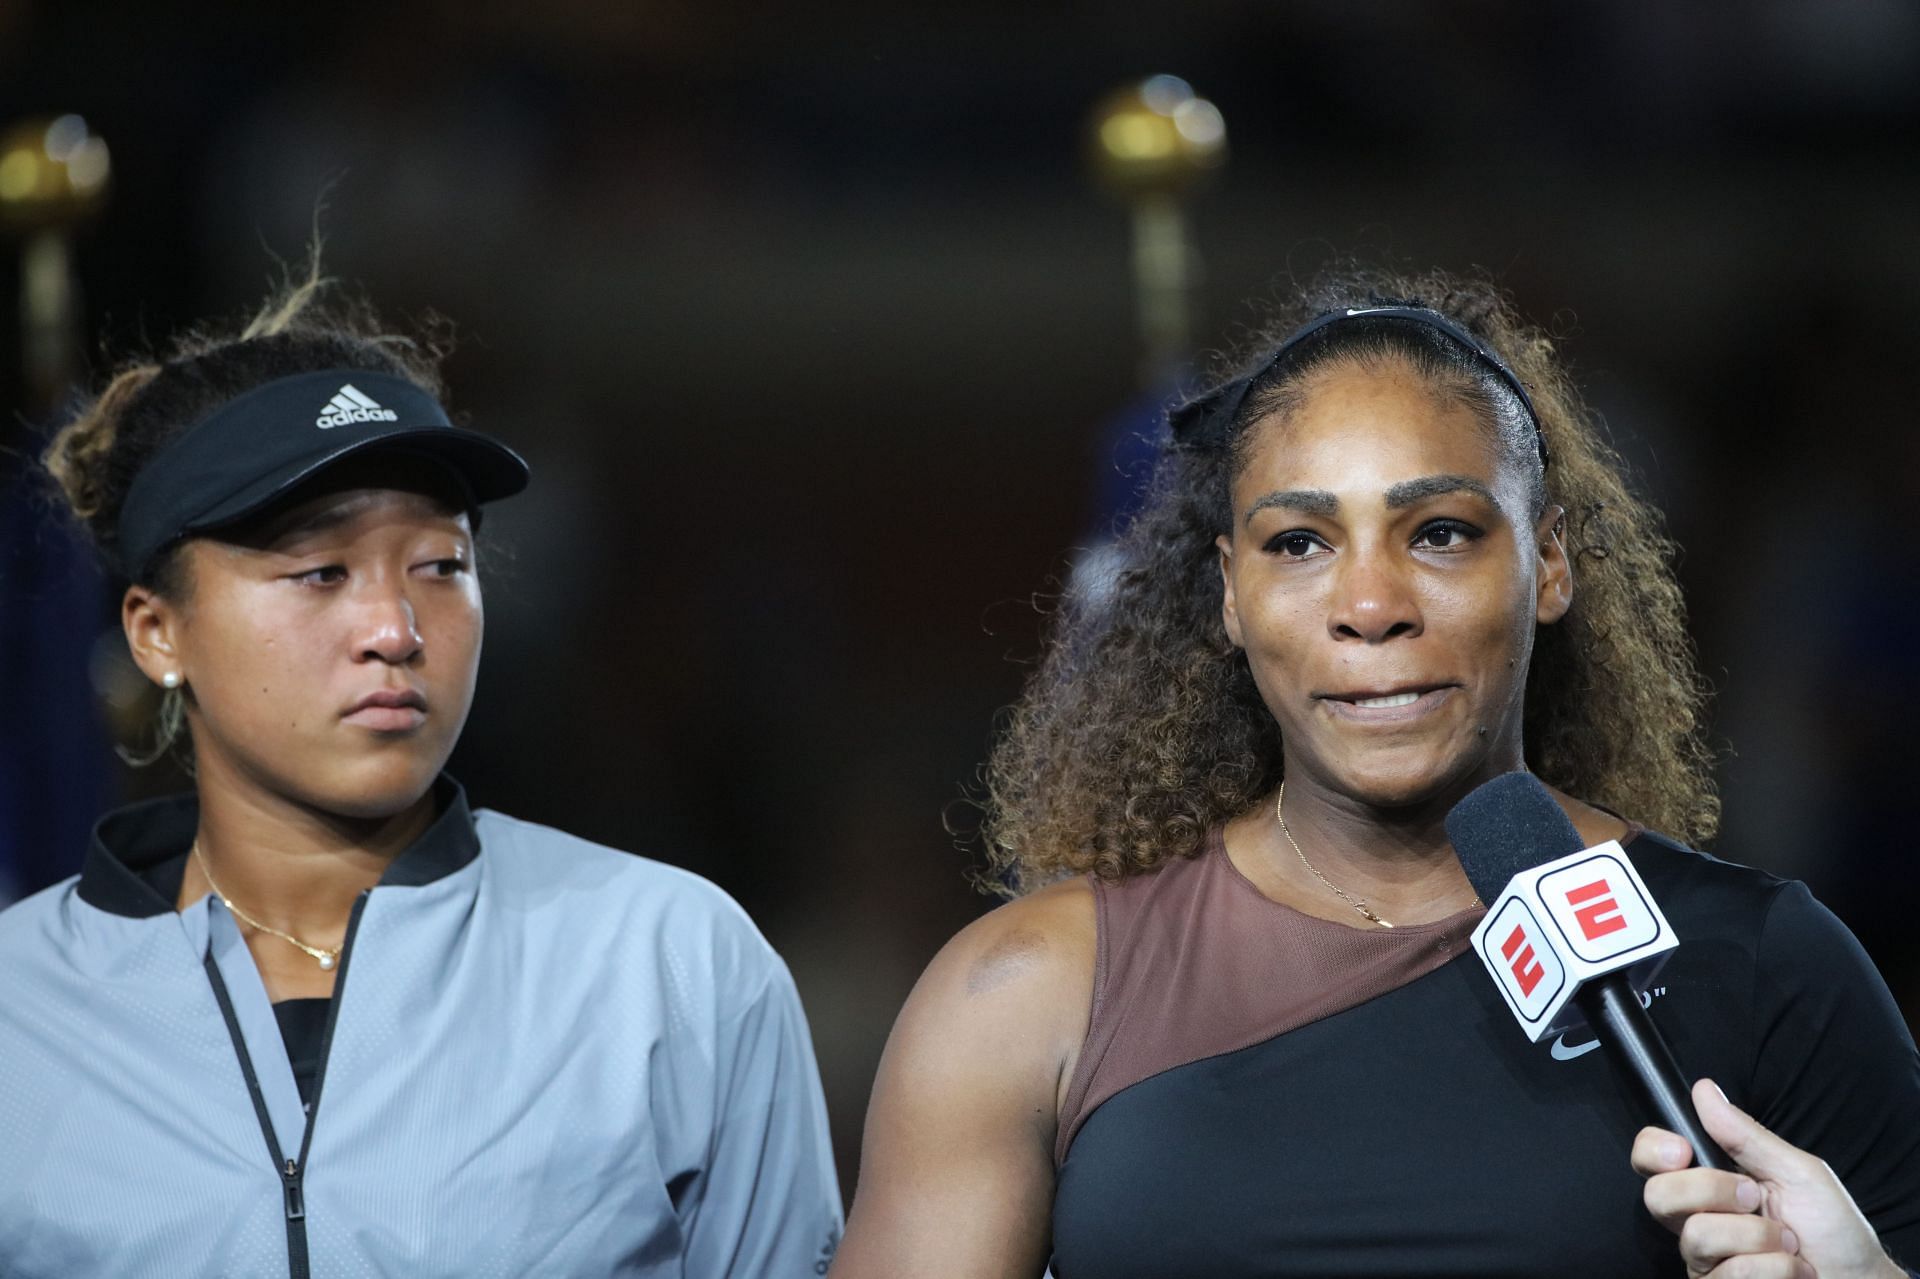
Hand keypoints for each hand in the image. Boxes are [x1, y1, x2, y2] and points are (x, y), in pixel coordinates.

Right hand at [1632, 1078, 1903, 1278]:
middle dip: (1713, 1191)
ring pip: (1698, 1236)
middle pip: (1658, 1196)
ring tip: (1788, 1243)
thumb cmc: (1831, 1227)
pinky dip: (1773, 1269)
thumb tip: (1704, 1090)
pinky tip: (1790, 1271)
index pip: (1650, 1159)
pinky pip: (1727, 1275)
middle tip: (1756, 1198)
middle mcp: (1695, 1220)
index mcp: (1707, 1182)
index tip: (1684, 1150)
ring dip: (1759, 1238)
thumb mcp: (1796, 1171)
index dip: (1652, 1150)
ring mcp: (1703, 1260)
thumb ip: (1746, 1136)